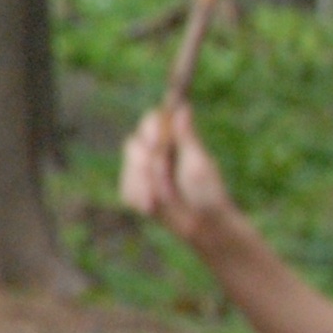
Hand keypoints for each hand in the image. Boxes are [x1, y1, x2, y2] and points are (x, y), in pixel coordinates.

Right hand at [119, 102, 239, 251]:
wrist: (202, 224)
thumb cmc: (206, 192)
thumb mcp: (197, 163)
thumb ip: (187, 137)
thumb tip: (183, 108)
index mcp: (173, 140)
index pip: (150, 122)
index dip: (149, 131)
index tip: (155, 144)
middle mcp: (155, 152)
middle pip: (133, 144)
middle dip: (145, 165)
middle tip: (162, 178)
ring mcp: (142, 172)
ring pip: (128, 169)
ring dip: (144, 185)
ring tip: (164, 198)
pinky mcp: (133, 191)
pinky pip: (126, 189)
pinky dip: (139, 198)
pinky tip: (152, 208)